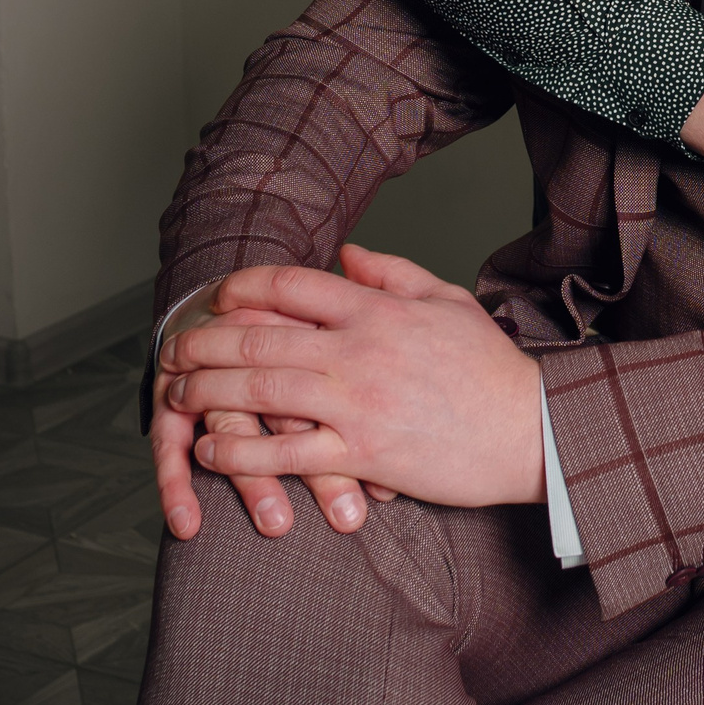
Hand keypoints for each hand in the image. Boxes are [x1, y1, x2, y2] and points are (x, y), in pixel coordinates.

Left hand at [160, 244, 546, 510]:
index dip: (242, 288)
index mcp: (378, 310)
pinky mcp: (363, 454)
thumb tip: (346, 250)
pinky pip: (285, 451)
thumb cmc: (492, 369)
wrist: (530, 429)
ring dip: (208, 392)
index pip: (291, 284)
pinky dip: (241, 449)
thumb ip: (392, 273)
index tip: (217, 299)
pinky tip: (211, 449)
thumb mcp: (447, 301)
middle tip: (173, 352)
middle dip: (204, 342)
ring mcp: (358, 403)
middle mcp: (359, 350)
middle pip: (260, 336)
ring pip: (261, 389)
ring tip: (177, 398)